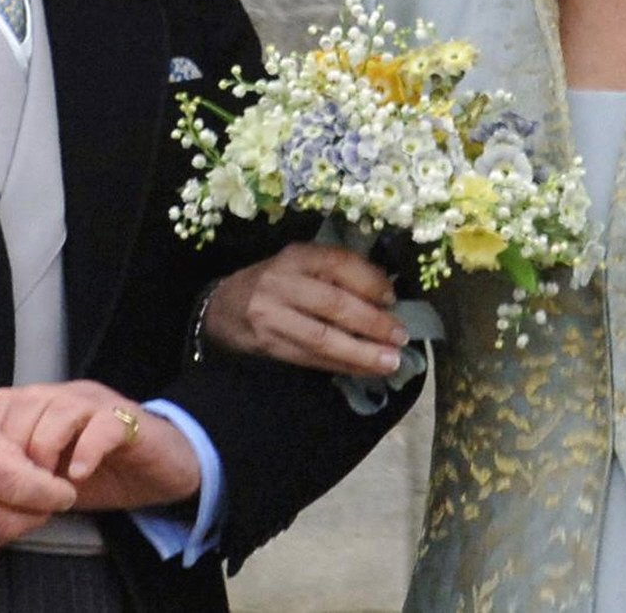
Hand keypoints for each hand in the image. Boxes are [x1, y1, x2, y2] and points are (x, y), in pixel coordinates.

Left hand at [0, 380, 200, 512]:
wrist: (166, 468)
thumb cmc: (107, 472)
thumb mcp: (56, 474)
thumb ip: (25, 471)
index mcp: (48, 404)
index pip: (4, 402)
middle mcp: (70, 395)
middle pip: (26, 404)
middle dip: (16, 450)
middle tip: (23, 485)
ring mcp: (101, 404)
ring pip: (59, 411)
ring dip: (47, 449)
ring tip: (51, 483)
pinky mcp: (130, 419)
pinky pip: (103, 426)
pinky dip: (87, 450)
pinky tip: (80, 474)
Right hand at [201, 242, 406, 377]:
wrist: (225, 307)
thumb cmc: (277, 282)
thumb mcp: (302, 264)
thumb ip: (337, 272)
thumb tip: (387, 291)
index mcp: (297, 255)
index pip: (338, 264)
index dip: (370, 281)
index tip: (393, 298)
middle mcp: (283, 282)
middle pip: (333, 304)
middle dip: (372, 323)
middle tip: (401, 336)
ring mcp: (272, 316)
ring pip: (323, 338)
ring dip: (361, 352)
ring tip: (390, 361)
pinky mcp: (269, 345)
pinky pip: (312, 359)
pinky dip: (343, 366)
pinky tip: (365, 369)